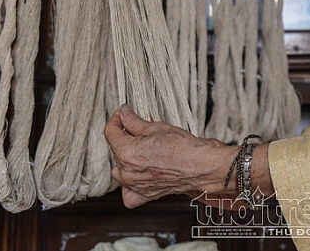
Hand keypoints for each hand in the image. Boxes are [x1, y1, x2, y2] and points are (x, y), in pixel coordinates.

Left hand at [104, 105, 235, 207]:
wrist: (199, 166)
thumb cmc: (181, 146)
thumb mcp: (155, 127)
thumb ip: (134, 121)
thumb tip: (123, 113)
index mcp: (126, 152)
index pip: (110, 133)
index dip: (116, 119)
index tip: (123, 114)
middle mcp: (127, 172)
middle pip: (116, 150)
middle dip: (124, 137)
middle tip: (139, 129)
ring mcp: (135, 185)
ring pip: (120, 171)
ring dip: (125, 160)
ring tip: (141, 151)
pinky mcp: (145, 195)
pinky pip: (129, 194)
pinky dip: (129, 187)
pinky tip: (137, 176)